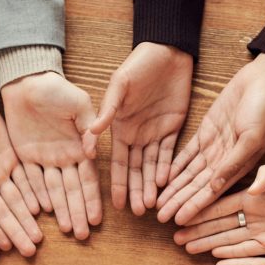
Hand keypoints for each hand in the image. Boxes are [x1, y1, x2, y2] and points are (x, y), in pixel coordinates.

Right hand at [0, 100, 42, 255]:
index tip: (6, 247)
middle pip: (3, 213)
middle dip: (17, 231)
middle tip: (31, 249)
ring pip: (17, 201)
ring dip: (27, 219)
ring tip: (38, 237)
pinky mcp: (12, 159)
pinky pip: (25, 180)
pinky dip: (34, 194)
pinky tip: (43, 209)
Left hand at [3, 72, 101, 239]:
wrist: (26, 80)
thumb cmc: (56, 89)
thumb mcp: (78, 103)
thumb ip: (88, 126)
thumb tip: (92, 151)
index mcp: (80, 147)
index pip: (88, 179)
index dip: (93, 200)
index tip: (97, 219)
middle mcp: (64, 158)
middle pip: (72, 191)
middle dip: (78, 213)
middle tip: (82, 236)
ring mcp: (45, 160)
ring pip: (53, 191)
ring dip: (60, 211)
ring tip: (67, 230)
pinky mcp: (25, 157)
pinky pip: (30, 181)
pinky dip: (36, 196)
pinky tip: (42, 213)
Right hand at [90, 42, 192, 214]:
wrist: (166, 51)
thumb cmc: (138, 64)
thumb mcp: (119, 85)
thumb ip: (107, 110)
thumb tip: (91, 133)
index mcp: (119, 128)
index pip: (118, 162)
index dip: (118, 183)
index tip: (117, 205)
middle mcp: (136, 135)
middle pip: (136, 169)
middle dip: (137, 191)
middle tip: (139, 213)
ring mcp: (154, 133)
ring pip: (153, 165)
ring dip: (152, 185)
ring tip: (153, 205)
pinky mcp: (173, 127)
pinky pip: (170, 152)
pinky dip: (168, 167)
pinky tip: (166, 183)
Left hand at [156, 54, 264, 224]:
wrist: (262, 81)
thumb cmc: (263, 110)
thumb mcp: (251, 138)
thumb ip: (232, 164)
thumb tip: (215, 188)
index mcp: (238, 167)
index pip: (211, 193)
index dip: (194, 207)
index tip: (178, 220)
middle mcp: (223, 162)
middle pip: (195, 186)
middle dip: (178, 202)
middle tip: (159, 217)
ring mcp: (213, 148)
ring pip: (188, 173)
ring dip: (173, 188)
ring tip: (157, 202)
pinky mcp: (205, 133)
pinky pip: (186, 154)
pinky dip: (174, 166)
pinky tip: (162, 178)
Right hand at [174, 161, 264, 257]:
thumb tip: (252, 188)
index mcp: (252, 195)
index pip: (220, 204)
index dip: (201, 209)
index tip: (182, 213)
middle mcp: (252, 214)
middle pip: (218, 223)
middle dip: (196, 229)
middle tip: (175, 236)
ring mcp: (259, 230)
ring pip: (227, 238)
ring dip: (207, 243)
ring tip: (186, 247)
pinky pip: (245, 251)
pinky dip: (229, 254)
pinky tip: (212, 256)